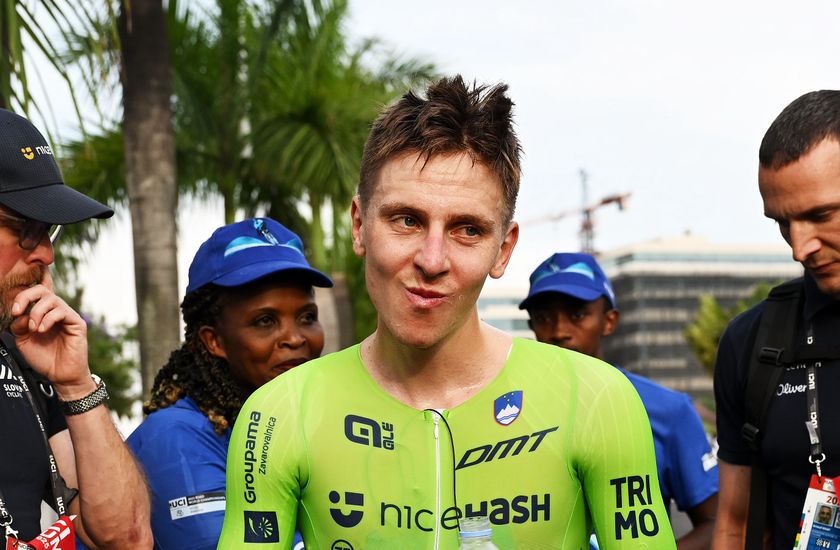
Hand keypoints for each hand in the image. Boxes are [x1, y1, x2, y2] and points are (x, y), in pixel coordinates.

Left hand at [9, 272, 90, 397]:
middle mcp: (56, 311)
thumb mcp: (23, 340)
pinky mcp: (77, 323)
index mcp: (43, 313)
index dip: (24, 291)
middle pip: (42, 289)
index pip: (36, 292)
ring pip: (51, 299)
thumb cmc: (44, 358)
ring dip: (37, 312)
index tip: (13, 309)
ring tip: (33, 329)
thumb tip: (20, 314)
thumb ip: (19, 325)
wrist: (60, 375)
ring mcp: (67, 315)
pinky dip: (48, 319)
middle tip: (17, 312)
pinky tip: (42, 330)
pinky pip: (62, 311)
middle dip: (26, 297)